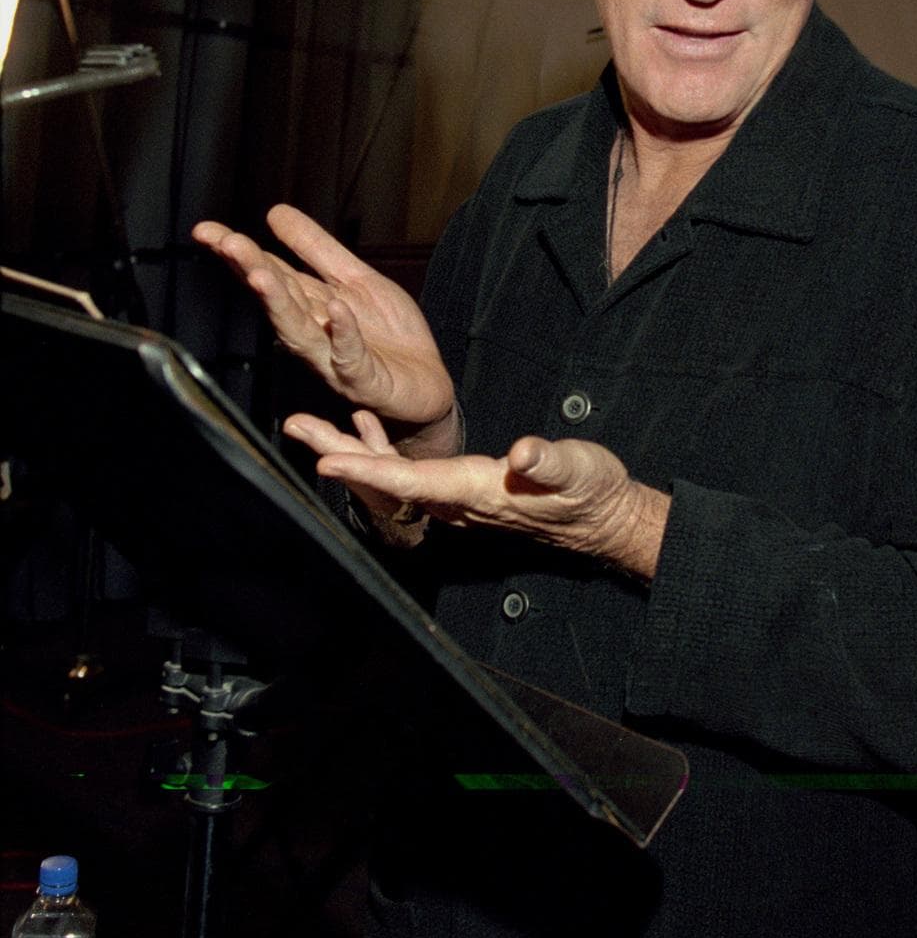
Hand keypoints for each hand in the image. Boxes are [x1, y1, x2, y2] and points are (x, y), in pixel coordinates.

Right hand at [192, 204, 455, 448]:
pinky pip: (350, 357)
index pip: (268, 274)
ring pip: (299, 332)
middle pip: (277, 300)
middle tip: (228, 243)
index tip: (206, 231)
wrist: (428, 385)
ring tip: (260, 274)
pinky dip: (342, 333)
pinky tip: (336, 308)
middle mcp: (314, 334)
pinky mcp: (365, 381)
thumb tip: (274, 212)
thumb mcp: (356, 279)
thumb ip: (316, 249)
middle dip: (251, 271)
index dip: (238, 253)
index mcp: (309, 307)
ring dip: (278, 303)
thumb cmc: (389, 337)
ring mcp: (335, 360)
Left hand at [292, 426, 668, 580]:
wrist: (600, 514)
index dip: (367, 468)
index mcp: (477, 490)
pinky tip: (363, 423)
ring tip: (307, 423)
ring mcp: (455, 495)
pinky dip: (380, 445)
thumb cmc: (590, 491)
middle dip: (338, 452)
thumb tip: (522, 453)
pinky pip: (407, 467)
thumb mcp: (577, 470)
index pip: (411, 480)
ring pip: (388, 472)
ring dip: (348, 448)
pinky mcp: (460, 485)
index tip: (326, 461)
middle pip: (384, 477)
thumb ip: (547, 462)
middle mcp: (456, 498)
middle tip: (295, 427)